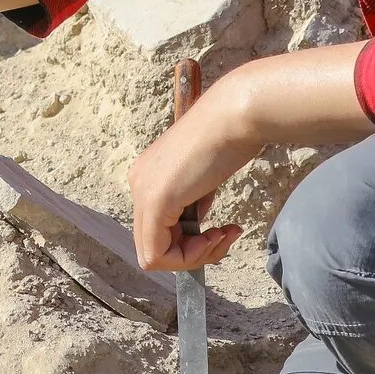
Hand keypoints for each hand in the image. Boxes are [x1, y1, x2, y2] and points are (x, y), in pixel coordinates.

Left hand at [127, 72, 253, 271]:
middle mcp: (138, 183)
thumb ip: (191, 203)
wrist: (235, 117)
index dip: (189, 243)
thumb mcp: (204, 179)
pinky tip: (217, 235)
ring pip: (154, 255)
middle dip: (191, 253)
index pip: (156, 229)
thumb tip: (194, 232)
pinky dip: (191, 256)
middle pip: (153, 246)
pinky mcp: (156, 200)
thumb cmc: (228, 139)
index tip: (221, 231)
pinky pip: (159, 254)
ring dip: (195, 256)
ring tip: (225, 235)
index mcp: (147, 176)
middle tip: (224, 238)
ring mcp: (143, 192)